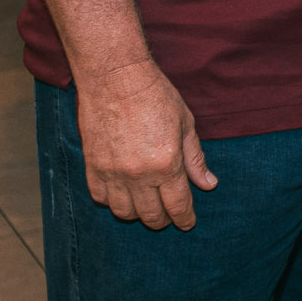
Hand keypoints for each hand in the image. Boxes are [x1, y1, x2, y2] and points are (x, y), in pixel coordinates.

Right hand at [75, 59, 218, 229]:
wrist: (115, 77)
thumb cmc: (156, 95)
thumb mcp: (185, 124)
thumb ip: (195, 158)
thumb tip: (208, 184)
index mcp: (167, 164)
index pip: (177, 206)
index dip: (184, 219)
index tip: (187, 223)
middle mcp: (139, 175)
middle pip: (151, 215)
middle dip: (163, 220)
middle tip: (168, 216)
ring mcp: (112, 173)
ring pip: (124, 212)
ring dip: (137, 214)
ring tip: (146, 206)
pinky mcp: (92, 166)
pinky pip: (100, 198)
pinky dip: (111, 201)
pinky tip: (121, 194)